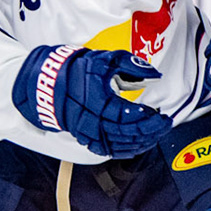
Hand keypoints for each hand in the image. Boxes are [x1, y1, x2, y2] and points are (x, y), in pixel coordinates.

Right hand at [13, 46, 172, 157]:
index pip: (129, 116)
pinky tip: (138, 145)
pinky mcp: (84, 137)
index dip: (148, 118)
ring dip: (141, 141)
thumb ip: (132, 65)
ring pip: (120, 145)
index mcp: (98, 101)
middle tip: (165, 124)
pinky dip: (126, 150)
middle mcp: (92, 120)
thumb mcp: (104, 59)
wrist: (45, 81)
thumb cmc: (74, 68)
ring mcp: (87, 131)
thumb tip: (154, 73)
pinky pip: (108, 150)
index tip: (160, 113)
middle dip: (151, 131)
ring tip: (156, 134)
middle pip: (128, 133)